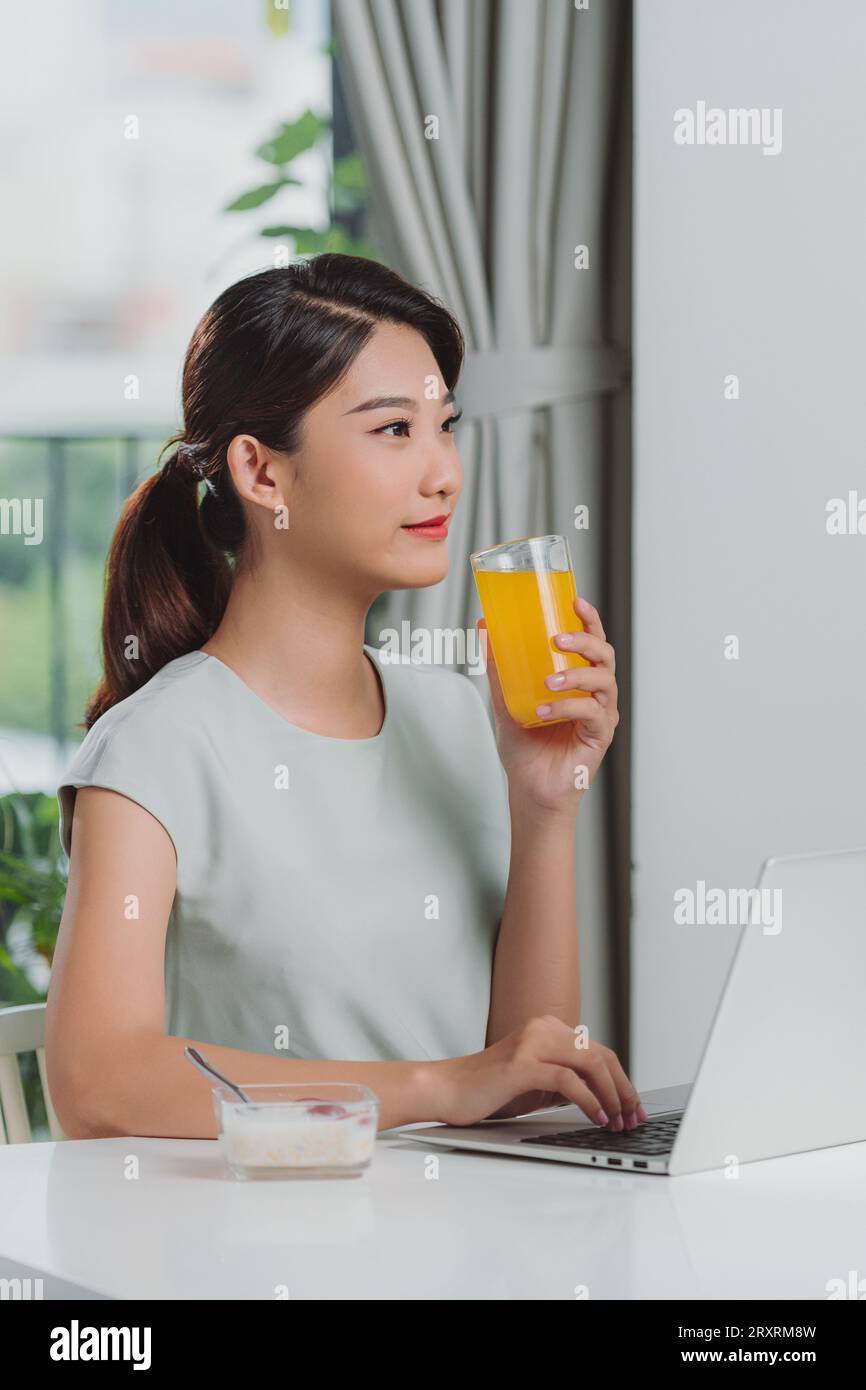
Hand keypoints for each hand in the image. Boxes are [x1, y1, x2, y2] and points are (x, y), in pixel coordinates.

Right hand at [435, 1015, 646, 1129]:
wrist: (445, 1090)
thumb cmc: (487, 1091)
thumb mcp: (535, 1083)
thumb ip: (565, 1081)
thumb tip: (603, 1098)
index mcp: (547, 1028)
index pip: (598, 1052)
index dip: (621, 1081)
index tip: (633, 1107)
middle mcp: (542, 1028)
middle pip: (601, 1055)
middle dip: (623, 1089)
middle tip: (633, 1118)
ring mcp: (532, 1043)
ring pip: (591, 1063)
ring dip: (611, 1096)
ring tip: (617, 1121)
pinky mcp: (522, 1064)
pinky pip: (568, 1080)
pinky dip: (589, 1100)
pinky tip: (597, 1117)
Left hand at [476, 595, 619, 815]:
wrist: (529, 789)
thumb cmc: (526, 747)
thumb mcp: (506, 699)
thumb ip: (499, 666)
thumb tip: (484, 626)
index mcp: (580, 680)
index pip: (592, 642)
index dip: (589, 620)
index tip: (575, 601)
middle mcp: (596, 694)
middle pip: (604, 656)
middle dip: (584, 641)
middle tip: (557, 638)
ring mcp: (601, 715)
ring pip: (603, 681)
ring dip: (575, 675)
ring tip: (547, 681)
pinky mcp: (599, 736)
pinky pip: (591, 713)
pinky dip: (567, 706)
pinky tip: (544, 711)